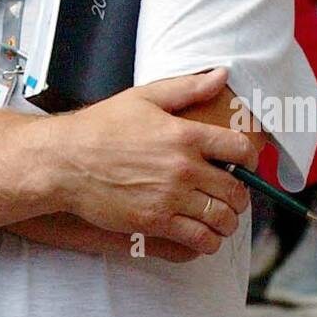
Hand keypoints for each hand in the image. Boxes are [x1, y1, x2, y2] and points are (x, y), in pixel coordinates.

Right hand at [47, 69, 257, 254]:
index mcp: (184, 135)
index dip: (250, 159)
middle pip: (236, 190)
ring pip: (222, 219)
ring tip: (219, 216)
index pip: (239, 149)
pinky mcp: (155, 222)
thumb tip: (221, 75)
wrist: (65, 161)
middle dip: (240, 195)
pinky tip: (203, 233)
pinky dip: (209, 241)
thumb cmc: (101, 127)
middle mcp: (183, 168)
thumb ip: (187, 87)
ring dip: (227, 220)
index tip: (246, 165)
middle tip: (231, 194)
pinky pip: (200, 240)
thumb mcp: (144, 97)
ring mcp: (170, 198)